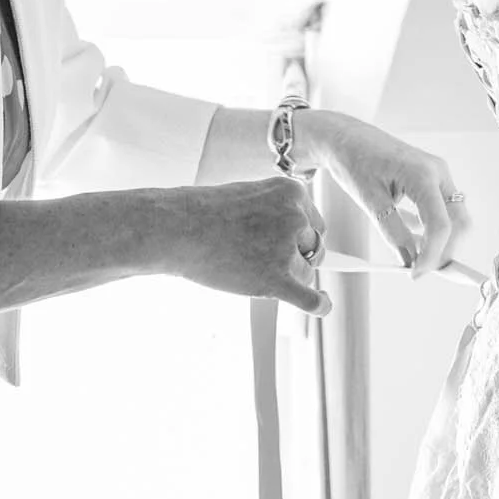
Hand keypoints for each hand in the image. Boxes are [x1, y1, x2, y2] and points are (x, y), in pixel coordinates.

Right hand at [164, 176, 330, 314]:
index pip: (313, 221)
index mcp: (291, 192)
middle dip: (296, 255)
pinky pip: (309, 298)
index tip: (285, 242)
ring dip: (287, 276)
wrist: (177, 227)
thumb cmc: (203, 212)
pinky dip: (319, 305)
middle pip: (314, 247)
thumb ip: (276, 213)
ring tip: (253, 269)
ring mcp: (285, 249)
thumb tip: (299, 241)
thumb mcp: (249, 196)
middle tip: (265, 257)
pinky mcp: (275, 279)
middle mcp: (295, 218)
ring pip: (306, 273)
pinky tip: (321, 305)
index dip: (299, 235)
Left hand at [292, 110, 469, 278]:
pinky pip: (443, 208)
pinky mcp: (432, 178)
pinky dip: (434, 228)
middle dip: (444, 250)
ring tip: (415, 255)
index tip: (416, 273)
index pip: (440, 225)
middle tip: (420, 269)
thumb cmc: (354, 160)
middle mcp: (437, 172)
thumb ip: (393, 232)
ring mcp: (437, 174)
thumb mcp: (370, 201)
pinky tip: (414, 238)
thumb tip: (409, 259)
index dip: (432, 255)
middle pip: (458, 222)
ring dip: (440, 240)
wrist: (345, 137)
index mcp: (422, 174)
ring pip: (455, 216)